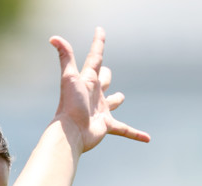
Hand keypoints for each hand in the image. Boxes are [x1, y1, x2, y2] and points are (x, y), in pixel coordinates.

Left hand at [50, 26, 149, 151]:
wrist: (71, 132)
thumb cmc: (69, 104)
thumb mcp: (69, 77)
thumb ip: (65, 56)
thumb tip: (53, 38)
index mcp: (88, 81)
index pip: (95, 58)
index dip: (98, 43)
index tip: (100, 30)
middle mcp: (95, 94)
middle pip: (104, 79)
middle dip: (106, 76)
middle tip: (105, 72)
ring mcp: (101, 110)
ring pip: (113, 101)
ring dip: (116, 100)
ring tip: (119, 98)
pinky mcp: (107, 126)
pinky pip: (125, 130)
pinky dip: (135, 134)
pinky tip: (147, 139)